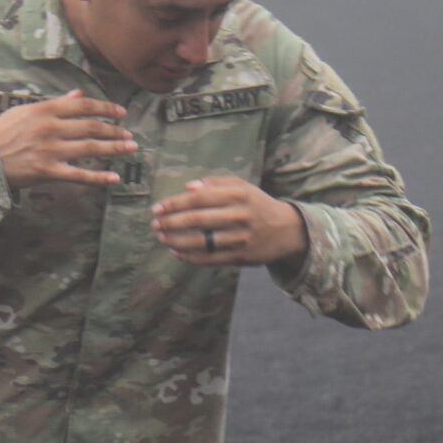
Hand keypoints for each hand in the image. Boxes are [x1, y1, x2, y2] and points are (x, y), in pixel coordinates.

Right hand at [0, 89, 136, 189]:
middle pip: (92, 127)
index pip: (84, 106)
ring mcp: (50, 150)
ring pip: (90, 148)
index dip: (106, 108)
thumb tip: (78, 95)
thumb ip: (55, 103)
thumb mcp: (26, 111)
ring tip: (130, 149)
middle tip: (130, 135)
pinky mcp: (47, 171)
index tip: (122, 113)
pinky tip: (114, 179)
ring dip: (114, 149)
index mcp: (46, 110)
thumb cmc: (3, 132)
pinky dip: (98, 178)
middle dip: (115, 130)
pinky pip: (78, 175)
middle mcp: (51, 128)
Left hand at [151, 177, 305, 267]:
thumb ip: (215, 183)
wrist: (287, 230)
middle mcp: (241, 215)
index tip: (157, 208)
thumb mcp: (242, 187)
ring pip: (203, 242)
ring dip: (177, 241)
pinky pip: (211, 259)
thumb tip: (188, 187)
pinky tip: (176, 252)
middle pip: (198, 220)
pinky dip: (190, 257)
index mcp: (239, 194)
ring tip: (161, 238)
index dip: (175, 204)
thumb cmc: (257, 204)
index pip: (199, 198)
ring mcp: (242, 238)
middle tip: (154, 224)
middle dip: (172, 222)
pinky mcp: (242, 257)